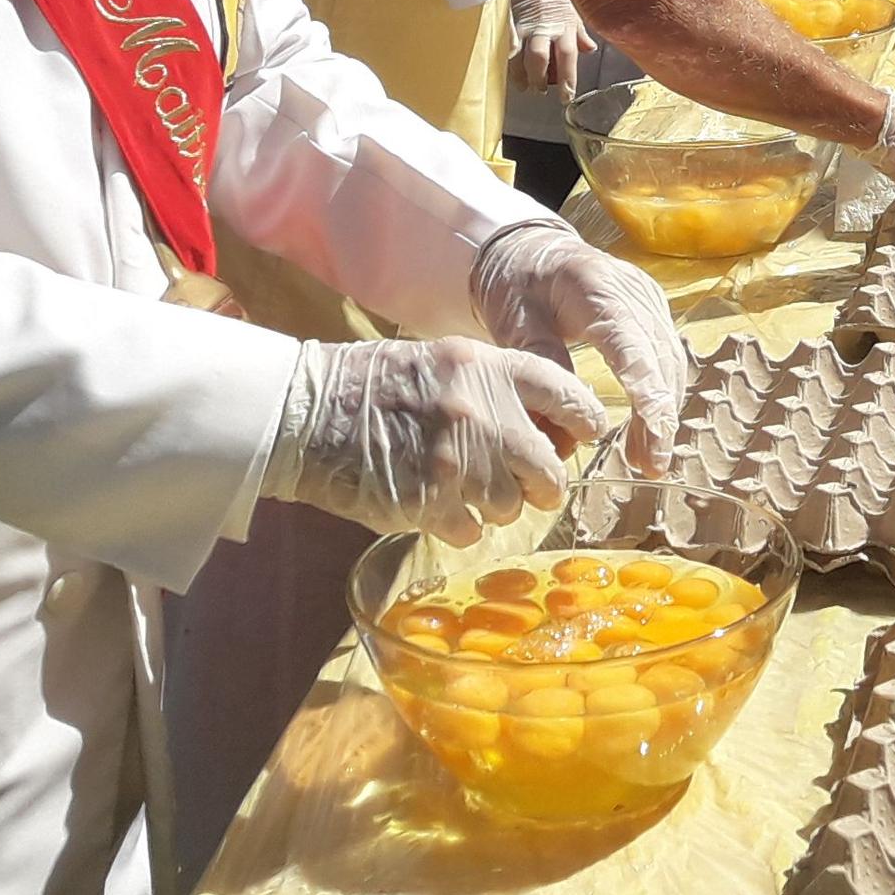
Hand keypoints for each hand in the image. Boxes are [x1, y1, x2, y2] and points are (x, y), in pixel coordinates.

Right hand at [266, 335, 607, 540]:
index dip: (583, 422)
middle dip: (540, 483)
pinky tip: (434, 503)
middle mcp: (481, 413)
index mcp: (489, 369)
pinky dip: (459, 525)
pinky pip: (471, 531)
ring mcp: (456, 462)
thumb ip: (501, 389)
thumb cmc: (380, 385)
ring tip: (462, 488)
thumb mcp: (448, 363)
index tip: (579, 435)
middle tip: (522, 483)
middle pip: (549, 469)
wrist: (310, 412)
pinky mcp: (428, 503)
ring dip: (495, 506)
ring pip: (511, 507)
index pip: (571, 396)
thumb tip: (550, 429)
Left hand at [470, 220, 688, 471]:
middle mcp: (633, 291)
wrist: (529, 247)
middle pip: (660, 359)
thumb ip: (542, 363)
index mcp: (595, 289)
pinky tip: (651, 426)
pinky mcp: (652, 309)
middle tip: (650, 465)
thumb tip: (562, 424)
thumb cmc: (517, 283)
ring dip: (664, 410)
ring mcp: (648, 298)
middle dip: (660, 416)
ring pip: (670, 361)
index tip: (655, 437)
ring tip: (649, 458)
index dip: (648, 395)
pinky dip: (662, 393)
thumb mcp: (514, 321)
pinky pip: (667, 355)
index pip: (633, 348)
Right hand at [505, 0, 588, 98]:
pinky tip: (510, 70)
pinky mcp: (511, 25)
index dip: (568, 79)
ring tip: (524, 85)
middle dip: (539, 79)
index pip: (567, 57)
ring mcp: (526, 27)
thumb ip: (580, 35)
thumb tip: (589, 49)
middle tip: (540, 89)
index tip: (567, 96)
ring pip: (520, 56)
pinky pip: (508, 47)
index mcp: (564, 28)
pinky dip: (509, 61)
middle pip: (540, 59)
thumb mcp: (573, 14)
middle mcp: (545, 29)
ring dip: (521, 75)